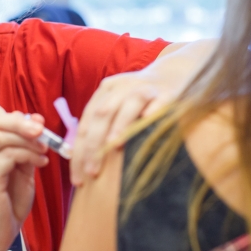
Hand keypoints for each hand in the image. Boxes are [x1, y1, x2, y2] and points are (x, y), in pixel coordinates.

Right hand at [0, 99, 47, 250]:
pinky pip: (8, 156)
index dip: (11, 114)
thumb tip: (36, 118)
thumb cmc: (2, 205)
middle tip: (42, 130)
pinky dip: (29, 155)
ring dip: (27, 139)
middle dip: (20, 121)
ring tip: (44, 150)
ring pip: (0, 135)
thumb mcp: (17, 170)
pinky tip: (41, 162)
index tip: (33, 125)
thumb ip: (23, 146)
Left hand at [69, 67, 177, 185]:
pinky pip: (159, 101)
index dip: (79, 151)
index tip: (77, 178)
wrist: (173, 72)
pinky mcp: (167, 91)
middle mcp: (121, 87)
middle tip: (92, 171)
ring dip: (120, 125)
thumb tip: (83, 162)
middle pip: (102, 114)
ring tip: (113, 147)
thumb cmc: (141, 99)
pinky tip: (148, 120)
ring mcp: (144, 87)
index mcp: (105, 91)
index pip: (86, 123)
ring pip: (129, 104)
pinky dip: (153, 111)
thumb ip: (102, 127)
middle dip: (94, 144)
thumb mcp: (118, 106)